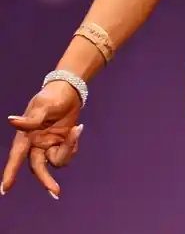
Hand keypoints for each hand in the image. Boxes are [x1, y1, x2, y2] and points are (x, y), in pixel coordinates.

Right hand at [2, 81, 83, 198]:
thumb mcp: (43, 105)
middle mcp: (36, 143)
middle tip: (56, 193)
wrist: (69, 91)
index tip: (4, 190)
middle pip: (38, 168)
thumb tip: (11, 122)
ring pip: (56, 161)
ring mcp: (49, 145)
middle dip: (46, 181)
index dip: (10, 172)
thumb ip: (31, 118)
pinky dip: (73, 144)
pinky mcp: (61, 144)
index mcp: (27, 135)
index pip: (16, 156)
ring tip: (77, 129)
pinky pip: (67, 154)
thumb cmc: (52, 96)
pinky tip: (77, 129)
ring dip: (68, 149)